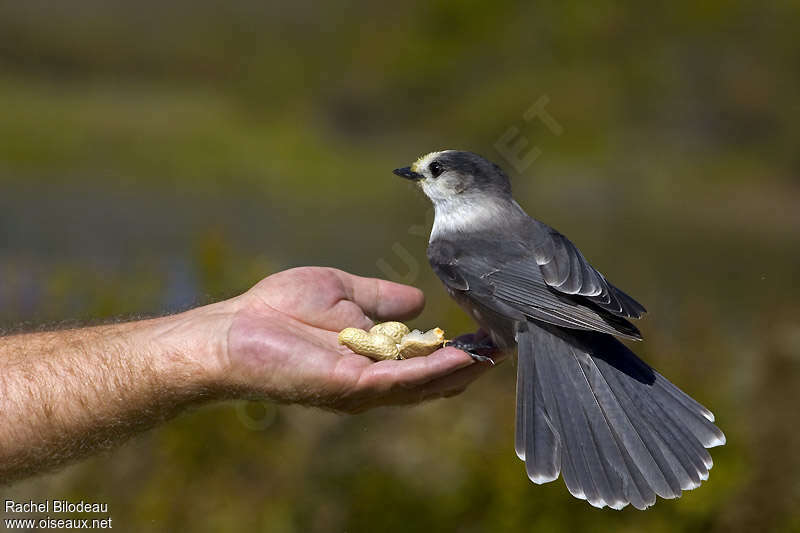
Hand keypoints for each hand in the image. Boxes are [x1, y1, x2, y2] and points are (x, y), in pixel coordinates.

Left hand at [217, 267, 492, 412]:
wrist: (233, 330)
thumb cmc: (278, 311)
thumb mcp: (342, 291)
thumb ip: (379, 297)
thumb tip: (419, 301)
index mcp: (373, 356)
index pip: (425, 358)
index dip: (458, 348)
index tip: (490, 330)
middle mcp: (374, 379)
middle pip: (433, 379)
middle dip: (470, 363)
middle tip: (506, 346)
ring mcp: (364, 387)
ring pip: (425, 385)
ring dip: (461, 370)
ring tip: (495, 353)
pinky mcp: (350, 386)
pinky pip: (400, 381)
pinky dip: (433, 372)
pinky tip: (462, 359)